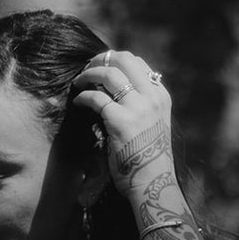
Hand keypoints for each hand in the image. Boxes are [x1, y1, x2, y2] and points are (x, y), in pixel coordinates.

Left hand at [72, 48, 173, 195]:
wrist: (152, 180)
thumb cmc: (148, 158)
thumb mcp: (153, 124)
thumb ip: (142, 106)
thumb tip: (120, 92)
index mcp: (160, 96)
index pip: (138, 63)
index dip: (115, 61)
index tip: (100, 66)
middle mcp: (151, 96)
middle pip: (124, 59)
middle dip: (101, 59)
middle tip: (87, 68)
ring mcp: (137, 107)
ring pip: (109, 73)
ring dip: (89, 74)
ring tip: (78, 82)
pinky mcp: (120, 120)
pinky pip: (96, 98)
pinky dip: (83, 97)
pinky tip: (78, 102)